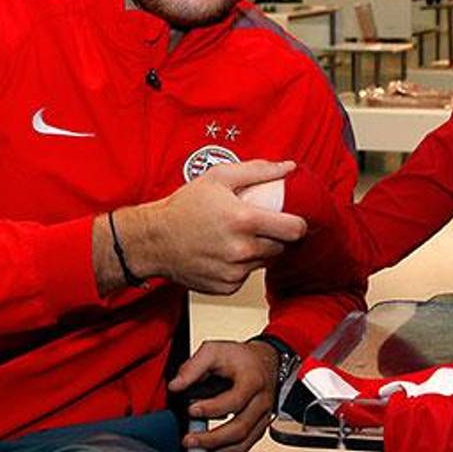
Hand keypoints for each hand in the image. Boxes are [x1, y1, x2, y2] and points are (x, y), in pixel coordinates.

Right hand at [118, 161, 304, 294]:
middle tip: (260, 226)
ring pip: (264, 262)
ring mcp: (234, 271)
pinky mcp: (226, 286)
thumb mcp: (219, 177)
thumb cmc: (183, 207)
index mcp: (244, 220)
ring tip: (237, 237)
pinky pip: (247, 276)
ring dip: (258, 250)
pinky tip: (225, 252)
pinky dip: (241, 265)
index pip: (294, 229)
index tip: (293, 220)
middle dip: (276, 236)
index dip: (298, 224)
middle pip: (282, 247)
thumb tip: (287, 167)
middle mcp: (242, 249)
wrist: (154, 240)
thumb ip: (258, 171)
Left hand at [169, 340, 279, 451]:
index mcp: (253, 380)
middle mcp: (261, 401)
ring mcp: (263, 416)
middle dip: (212, 439)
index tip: (191, 409)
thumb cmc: (239, 357)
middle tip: (189, 440)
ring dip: (219, 450)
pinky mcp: (260, 426)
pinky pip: (246, 445)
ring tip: (196, 450)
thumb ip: (193, 367)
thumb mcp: (215, 350)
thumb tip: (175, 386)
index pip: (235, 400)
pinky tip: (210, 451)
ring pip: (244, 442)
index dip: (212, 408)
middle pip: (240, 428)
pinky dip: (227, 451)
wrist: (265, 360)